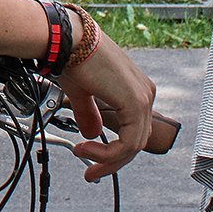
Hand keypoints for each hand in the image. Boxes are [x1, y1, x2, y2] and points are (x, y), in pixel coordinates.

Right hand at [55, 29, 169, 180]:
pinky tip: (88, 150)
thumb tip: (90, 133)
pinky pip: (129, 143)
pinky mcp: (136, 103)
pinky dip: (109, 153)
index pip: (133, 130)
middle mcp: (145, 94)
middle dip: (112, 160)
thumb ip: (89, 113)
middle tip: (91, 172)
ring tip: (84, 157)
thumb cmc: (72, 57)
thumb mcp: (82, 92)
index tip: (91, 158)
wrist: (68, 39)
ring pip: (134, 146)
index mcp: (135, 90)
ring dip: (108, 159)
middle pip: (136, 141)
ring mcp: (143, 98)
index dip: (114, 150)